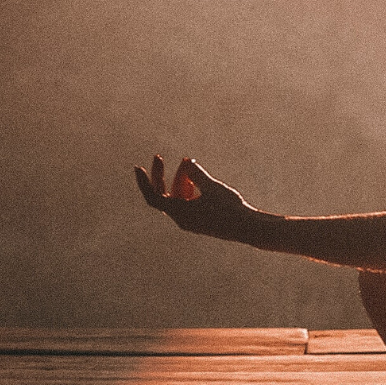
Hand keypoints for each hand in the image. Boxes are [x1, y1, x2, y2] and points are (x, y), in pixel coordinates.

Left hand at [135, 154, 254, 241]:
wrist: (247, 227)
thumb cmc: (229, 207)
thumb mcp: (212, 186)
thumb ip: (197, 174)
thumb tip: (186, 163)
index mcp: (179, 213)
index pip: (153, 197)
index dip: (144, 183)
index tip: (138, 168)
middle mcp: (181, 218)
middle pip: (164, 194)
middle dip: (162, 176)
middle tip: (158, 157)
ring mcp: (190, 220)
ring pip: (177, 197)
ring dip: (179, 179)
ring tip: (187, 162)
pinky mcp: (199, 219)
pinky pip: (187, 202)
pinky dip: (188, 188)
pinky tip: (195, 177)